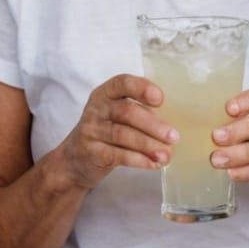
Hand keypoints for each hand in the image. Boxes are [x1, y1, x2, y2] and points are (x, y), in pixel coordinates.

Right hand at [57, 73, 177, 190]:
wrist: (75, 160)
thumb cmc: (106, 133)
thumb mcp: (118, 117)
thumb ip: (141, 115)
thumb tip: (172, 128)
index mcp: (106, 93)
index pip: (122, 83)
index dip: (142, 88)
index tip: (160, 100)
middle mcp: (96, 109)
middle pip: (126, 112)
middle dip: (152, 124)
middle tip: (173, 136)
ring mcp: (91, 131)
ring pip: (122, 135)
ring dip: (148, 145)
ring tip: (167, 154)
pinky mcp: (91, 152)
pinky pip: (117, 155)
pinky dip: (138, 160)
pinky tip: (153, 163)